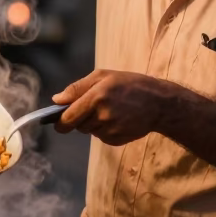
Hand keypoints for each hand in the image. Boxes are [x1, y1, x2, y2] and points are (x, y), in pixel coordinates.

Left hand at [52, 70, 172, 145]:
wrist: (159, 103)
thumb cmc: (130, 85)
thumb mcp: (103, 76)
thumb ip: (77, 88)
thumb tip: (56, 100)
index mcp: (96, 97)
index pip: (68, 117)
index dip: (60, 122)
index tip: (57, 123)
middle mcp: (102, 116)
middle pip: (77, 125)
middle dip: (80, 118)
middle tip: (95, 106)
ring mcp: (110, 130)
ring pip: (89, 131)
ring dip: (94, 123)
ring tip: (112, 110)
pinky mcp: (116, 140)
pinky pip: (101, 137)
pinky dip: (105, 129)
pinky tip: (118, 119)